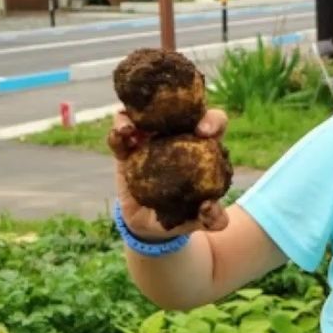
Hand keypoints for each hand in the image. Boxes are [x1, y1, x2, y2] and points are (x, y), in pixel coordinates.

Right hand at [108, 108, 232, 239]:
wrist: (150, 225)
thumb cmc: (182, 215)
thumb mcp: (198, 219)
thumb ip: (211, 218)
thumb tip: (211, 210)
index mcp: (202, 147)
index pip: (214, 123)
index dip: (213, 121)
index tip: (204, 131)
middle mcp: (177, 136)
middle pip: (177, 110)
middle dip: (171, 106)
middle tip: (165, 120)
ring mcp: (150, 140)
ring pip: (144, 116)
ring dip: (135, 116)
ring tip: (129, 129)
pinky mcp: (127, 150)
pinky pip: (120, 135)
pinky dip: (118, 132)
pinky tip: (118, 137)